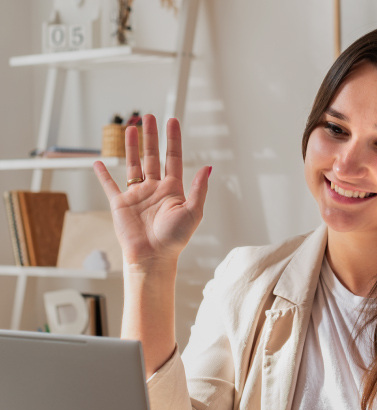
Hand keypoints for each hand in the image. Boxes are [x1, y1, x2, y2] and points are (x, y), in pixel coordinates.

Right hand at [93, 114, 209, 268]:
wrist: (153, 256)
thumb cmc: (174, 239)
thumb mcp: (192, 212)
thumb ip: (198, 189)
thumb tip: (208, 168)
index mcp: (173, 190)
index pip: (173, 158)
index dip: (173, 140)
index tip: (172, 121)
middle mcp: (155, 189)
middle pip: (152, 157)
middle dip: (152, 137)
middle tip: (149, 117)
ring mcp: (137, 195)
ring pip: (133, 165)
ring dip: (132, 147)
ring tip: (132, 129)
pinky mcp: (120, 204)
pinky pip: (110, 186)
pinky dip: (103, 174)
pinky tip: (99, 161)